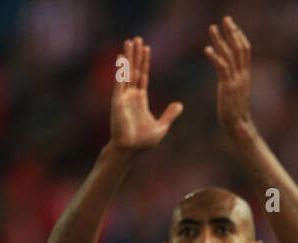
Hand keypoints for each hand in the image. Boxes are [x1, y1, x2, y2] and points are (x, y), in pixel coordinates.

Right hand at [109, 36, 182, 152]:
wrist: (130, 149)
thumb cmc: (143, 141)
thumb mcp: (162, 126)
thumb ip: (170, 114)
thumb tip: (180, 104)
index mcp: (140, 99)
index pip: (143, 75)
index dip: (145, 62)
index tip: (147, 48)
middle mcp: (131, 95)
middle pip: (134, 69)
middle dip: (136, 54)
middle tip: (137, 38)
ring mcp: (123, 96)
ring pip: (127, 72)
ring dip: (129, 57)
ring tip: (130, 42)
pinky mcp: (117, 101)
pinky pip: (119, 82)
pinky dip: (121, 70)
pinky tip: (122, 59)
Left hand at [205, 15, 253, 138]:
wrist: (238, 125)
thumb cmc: (234, 111)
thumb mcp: (236, 91)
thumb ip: (233, 79)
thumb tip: (227, 73)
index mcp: (245, 75)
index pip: (245, 50)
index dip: (239, 36)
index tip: (232, 25)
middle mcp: (242, 75)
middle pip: (239, 48)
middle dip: (232, 32)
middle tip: (226, 18)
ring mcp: (235, 80)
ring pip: (229, 55)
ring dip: (220, 40)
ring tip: (211, 27)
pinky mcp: (227, 86)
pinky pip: (221, 68)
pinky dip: (215, 57)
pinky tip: (207, 49)